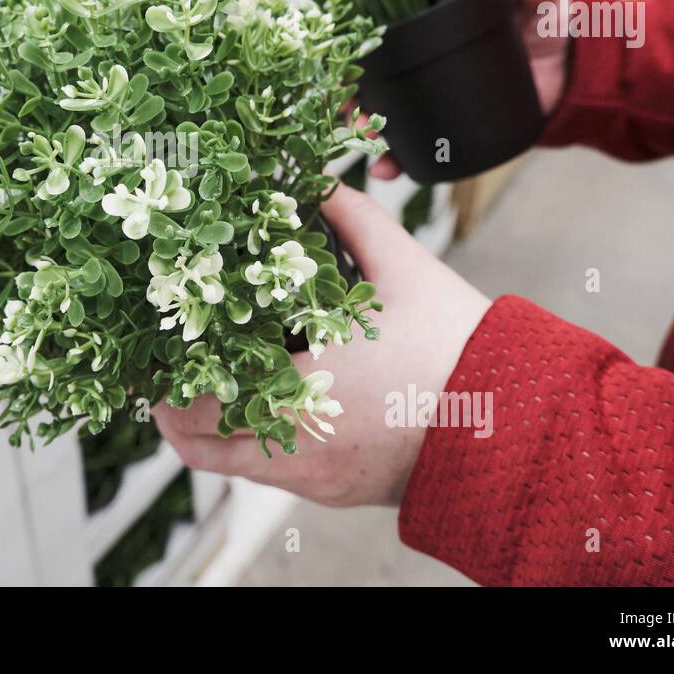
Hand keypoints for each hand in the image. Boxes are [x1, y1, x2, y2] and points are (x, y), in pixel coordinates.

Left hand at [153, 184, 490, 507]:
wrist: (517, 426)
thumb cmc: (460, 351)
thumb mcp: (406, 270)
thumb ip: (355, 219)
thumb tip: (322, 181)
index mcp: (302, 388)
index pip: (198, 399)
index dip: (165, 380)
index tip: (155, 354)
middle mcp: (298, 443)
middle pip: (199, 444)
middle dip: (174, 411)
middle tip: (166, 375)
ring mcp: (315, 476)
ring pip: (231, 467)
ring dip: (209, 434)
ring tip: (204, 394)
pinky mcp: (335, 492)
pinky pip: (272, 476)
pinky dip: (252, 448)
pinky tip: (263, 410)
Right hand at [370, 0, 568, 179]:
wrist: (564, 73)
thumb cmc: (542, 25)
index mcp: (424, 24)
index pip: (375, 38)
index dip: (353, 52)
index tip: (346, 67)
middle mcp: (415, 63)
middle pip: (368, 83)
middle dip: (352, 102)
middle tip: (354, 116)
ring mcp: (426, 99)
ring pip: (381, 118)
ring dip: (365, 135)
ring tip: (371, 147)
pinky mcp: (441, 129)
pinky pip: (410, 146)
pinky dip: (393, 160)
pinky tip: (386, 170)